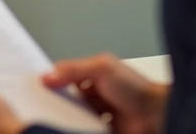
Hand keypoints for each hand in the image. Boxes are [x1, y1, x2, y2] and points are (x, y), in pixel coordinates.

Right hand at [42, 54, 168, 133]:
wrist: (159, 116)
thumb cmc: (138, 89)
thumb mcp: (102, 68)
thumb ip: (73, 69)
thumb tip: (48, 75)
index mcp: (94, 75)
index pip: (65, 76)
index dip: (51, 80)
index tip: (36, 84)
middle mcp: (96, 94)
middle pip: (67, 98)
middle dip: (57, 101)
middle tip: (43, 105)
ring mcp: (99, 115)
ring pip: (74, 117)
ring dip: (68, 118)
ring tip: (59, 119)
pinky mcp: (102, 131)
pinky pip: (83, 130)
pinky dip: (78, 129)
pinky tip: (75, 128)